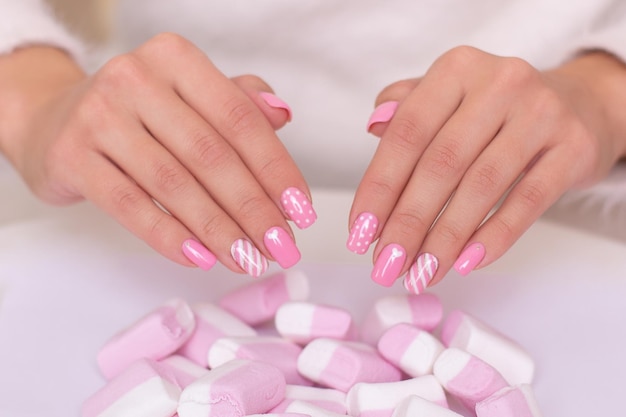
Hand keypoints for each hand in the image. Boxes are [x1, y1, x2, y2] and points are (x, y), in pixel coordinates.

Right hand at [0, 34, 314, 276]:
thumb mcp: (189, 96)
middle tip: (282, 248)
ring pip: (174, 184)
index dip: (276, 169)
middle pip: (210, 155)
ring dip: (219, 230)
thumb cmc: (138, 113)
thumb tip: (283, 114)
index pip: (239, 119)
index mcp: (175, 59)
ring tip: (248, 260)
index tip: (301, 211)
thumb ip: (238, 102)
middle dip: (254, 209)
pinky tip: (201, 258)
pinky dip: (170, 237)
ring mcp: (98, 116)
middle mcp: (135, 78)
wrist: (54, 120)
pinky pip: (130, 206)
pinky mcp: (70, 156)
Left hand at [349, 46, 625, 291]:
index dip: (379, 187)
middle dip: (408, 222)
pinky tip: (467, 263)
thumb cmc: (494, 112)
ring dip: (444, 238)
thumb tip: (373, 127)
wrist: (575, 106)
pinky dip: (494, 236)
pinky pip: (527, 201)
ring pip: (481, 186)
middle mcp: (500, 83)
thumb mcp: (449, 99)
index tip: (360, 233)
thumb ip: (407, 111)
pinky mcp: (573, 147)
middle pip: (441, 163)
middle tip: (387, 263)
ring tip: (421, 272)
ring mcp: (542, 113)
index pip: (407, 133)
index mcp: (457, 69)